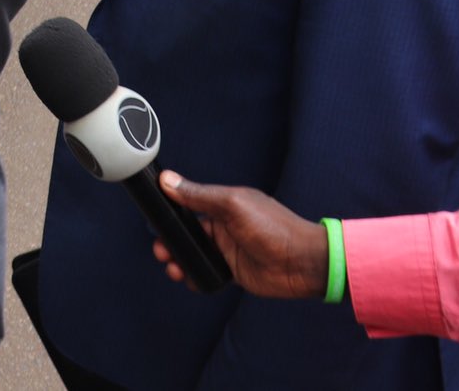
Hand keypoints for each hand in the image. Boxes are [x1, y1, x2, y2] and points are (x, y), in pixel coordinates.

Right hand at [152, 170, 328, 299]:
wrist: (303, 263)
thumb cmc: (274, 228)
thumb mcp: (233, 205)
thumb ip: (199, 195)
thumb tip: (168, 180)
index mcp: (223, 205)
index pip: (188, 204)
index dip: (170, 212)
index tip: (155, 219)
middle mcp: (223, 226)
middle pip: (187, 232)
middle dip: (170, 241)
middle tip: (161, 250)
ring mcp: (228, 249)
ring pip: (194, 254)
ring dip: (179, 259)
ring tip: (173, 267)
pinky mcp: (233, 272)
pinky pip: (207, 273)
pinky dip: (195, 277)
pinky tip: (190, 279)